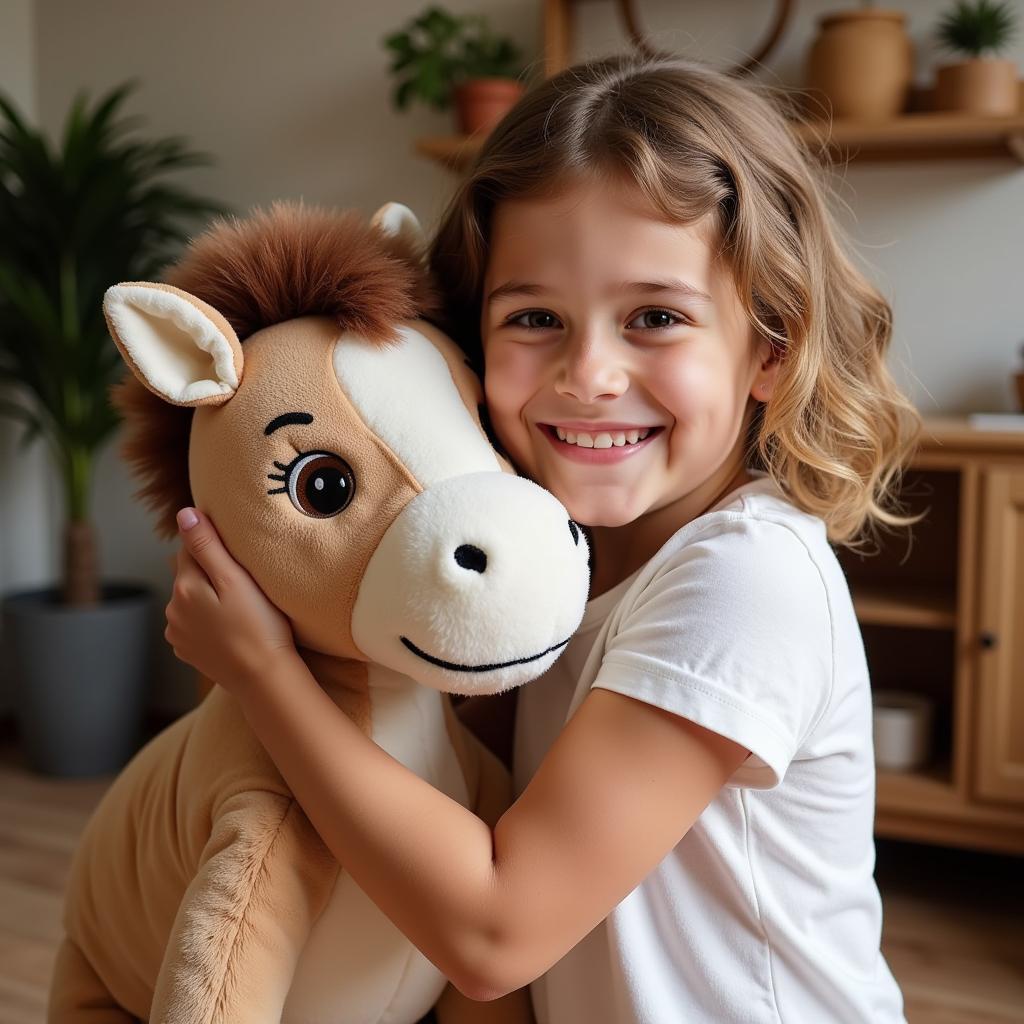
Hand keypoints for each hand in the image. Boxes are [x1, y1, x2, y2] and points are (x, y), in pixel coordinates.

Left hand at [165, 507, 295, 695]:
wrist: (264, 678)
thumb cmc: (260, 626)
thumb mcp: (236, 580)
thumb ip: (207, 546)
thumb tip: (184, 514)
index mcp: (184, 588)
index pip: (190, 549)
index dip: (213, 547)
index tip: (237, 556)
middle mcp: (173, 610)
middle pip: (188, 576)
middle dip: (209, 574)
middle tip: (244, 583)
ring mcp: (178, 634)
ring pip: (190, 601)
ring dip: (207, 598)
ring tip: (239, 607)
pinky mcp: (188, 652)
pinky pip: (194, 625)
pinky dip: (208, 622)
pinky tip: (231, 627)